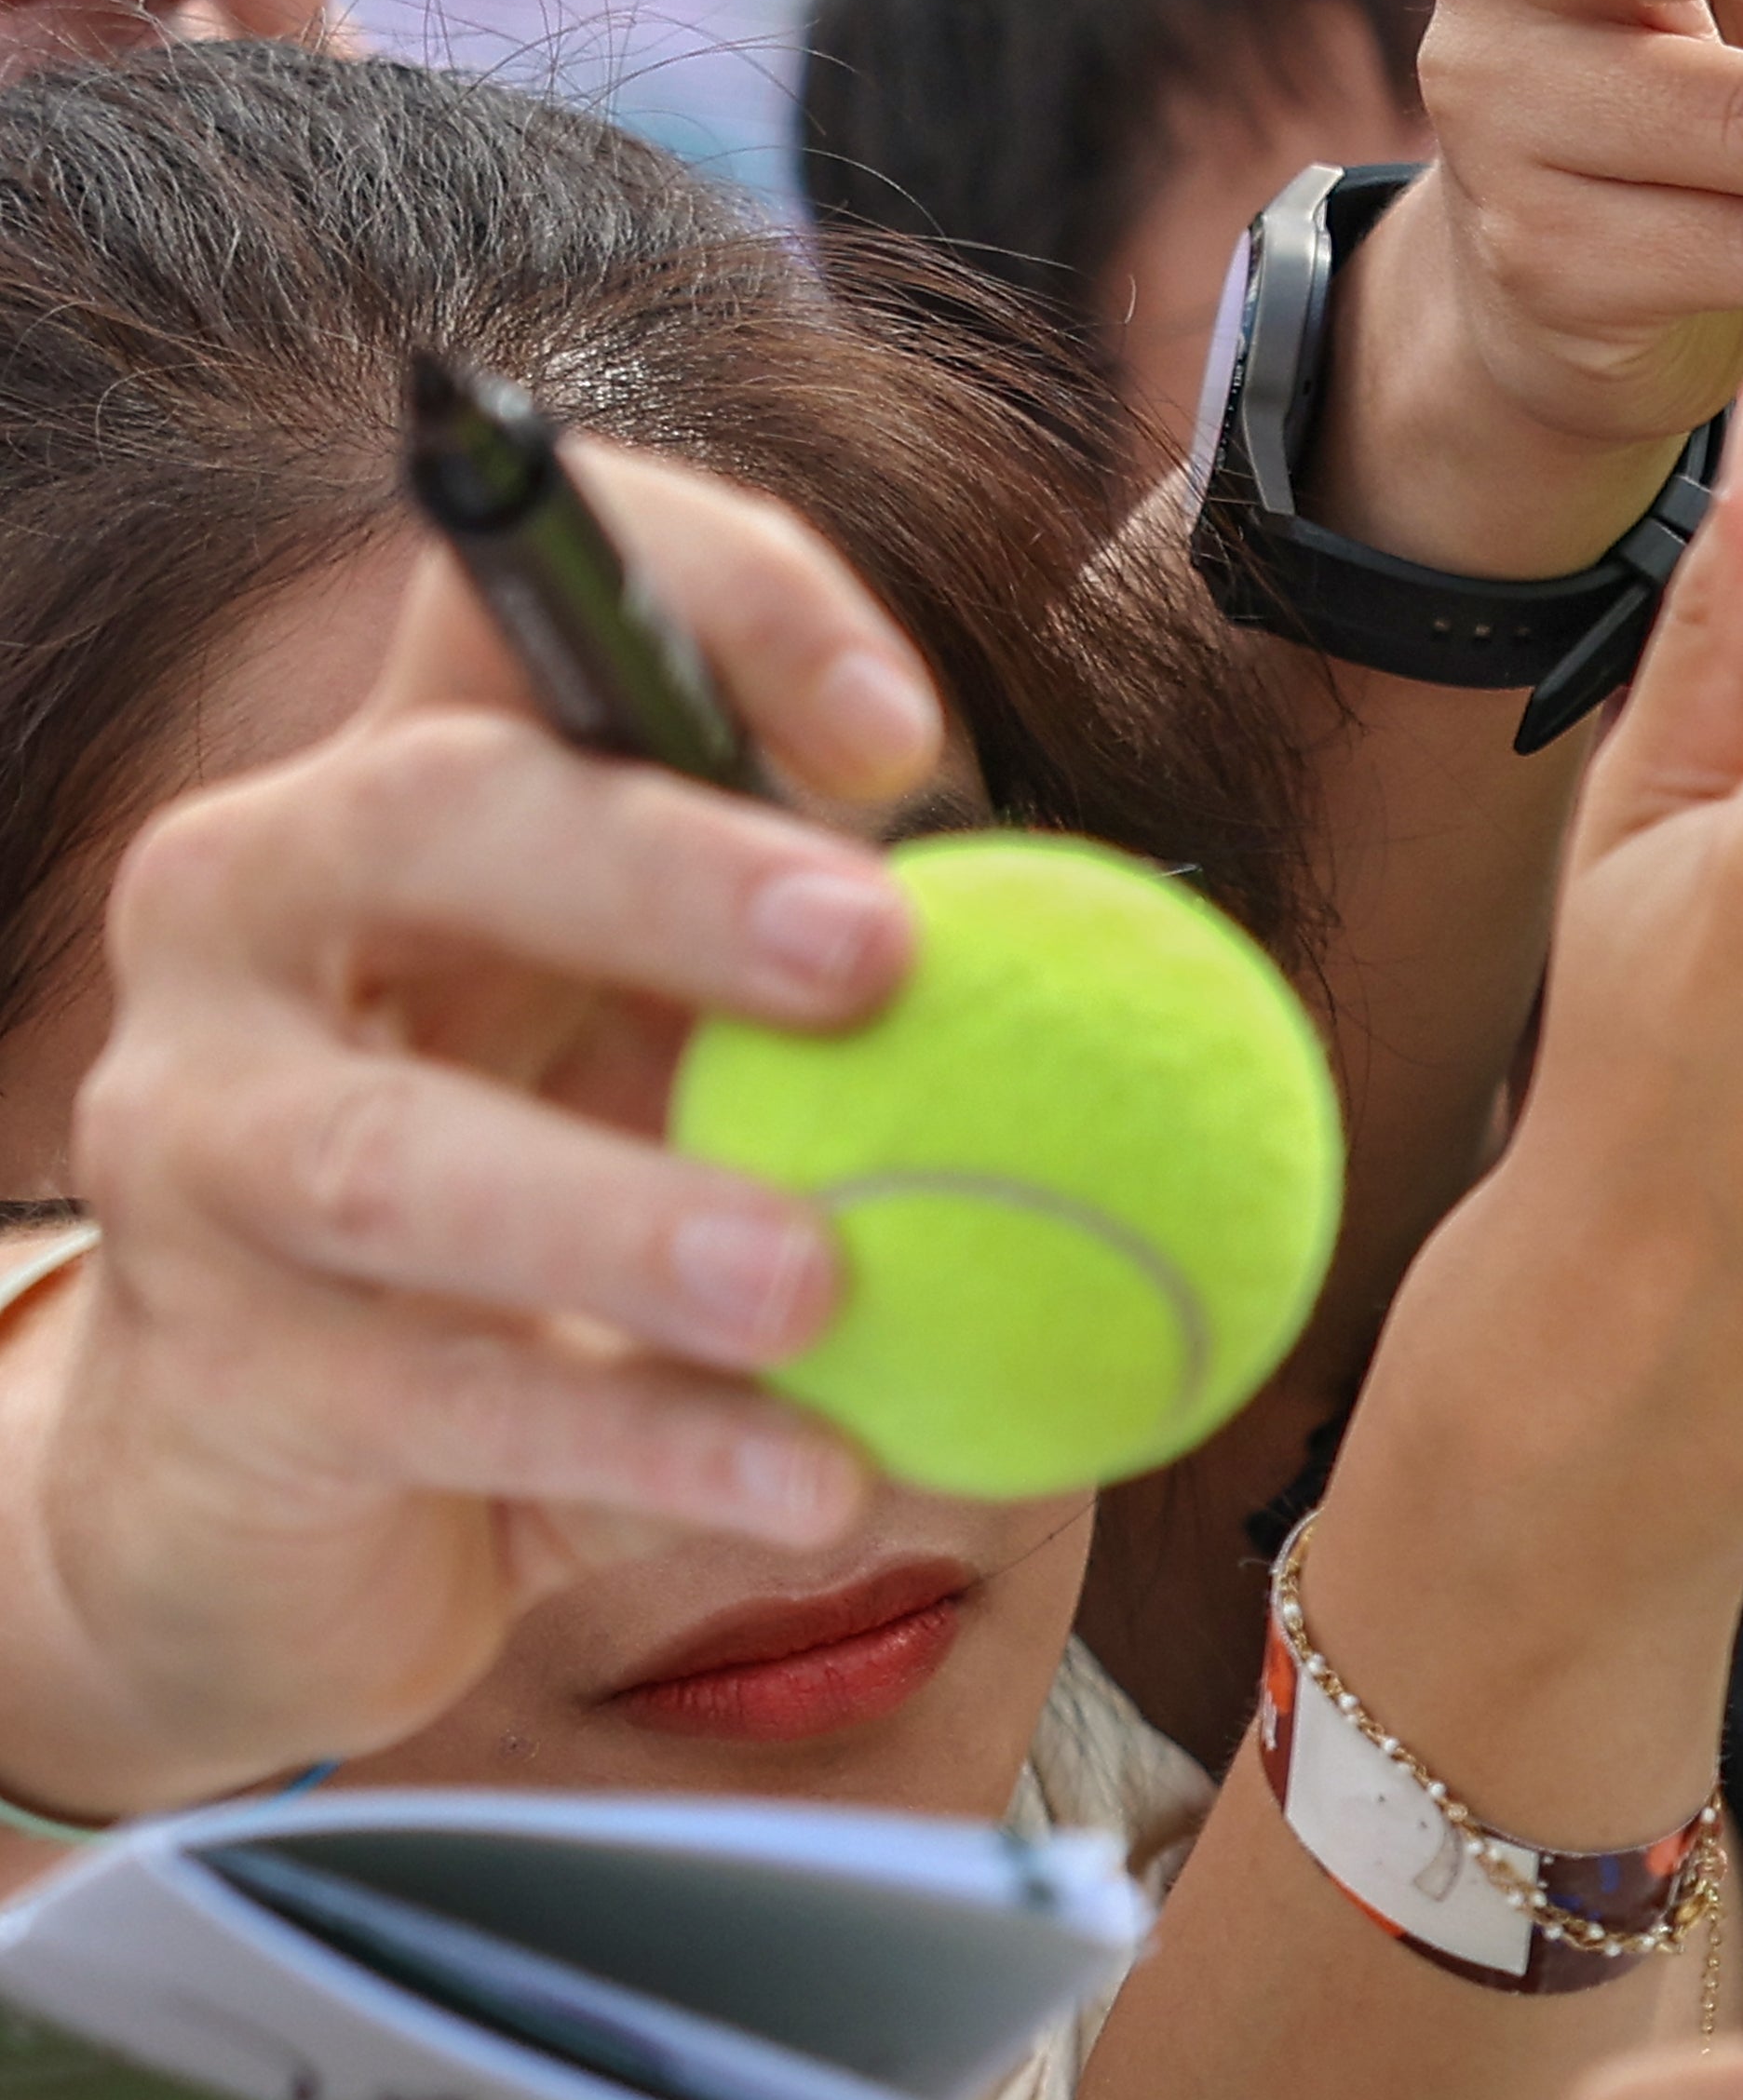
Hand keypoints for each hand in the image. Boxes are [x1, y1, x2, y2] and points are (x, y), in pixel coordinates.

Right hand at [24, 450, 929, 1811]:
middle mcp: (258, 915)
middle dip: (662, 865)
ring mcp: (199, 1141)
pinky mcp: (216, 1369)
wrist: (277, 1497)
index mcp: (404, 798)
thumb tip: (1186, 1031)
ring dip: (627, 1216)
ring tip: (820, 1284)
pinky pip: (454, 1401)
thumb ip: (867, 1029)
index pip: (524, 602)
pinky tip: (820, 1486)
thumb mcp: (701, 1088)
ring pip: (399, 1153)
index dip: (706, 610)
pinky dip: (652, 1450)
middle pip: (439, 813)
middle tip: (877, 949)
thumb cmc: (538, 1241)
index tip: (909, 739)